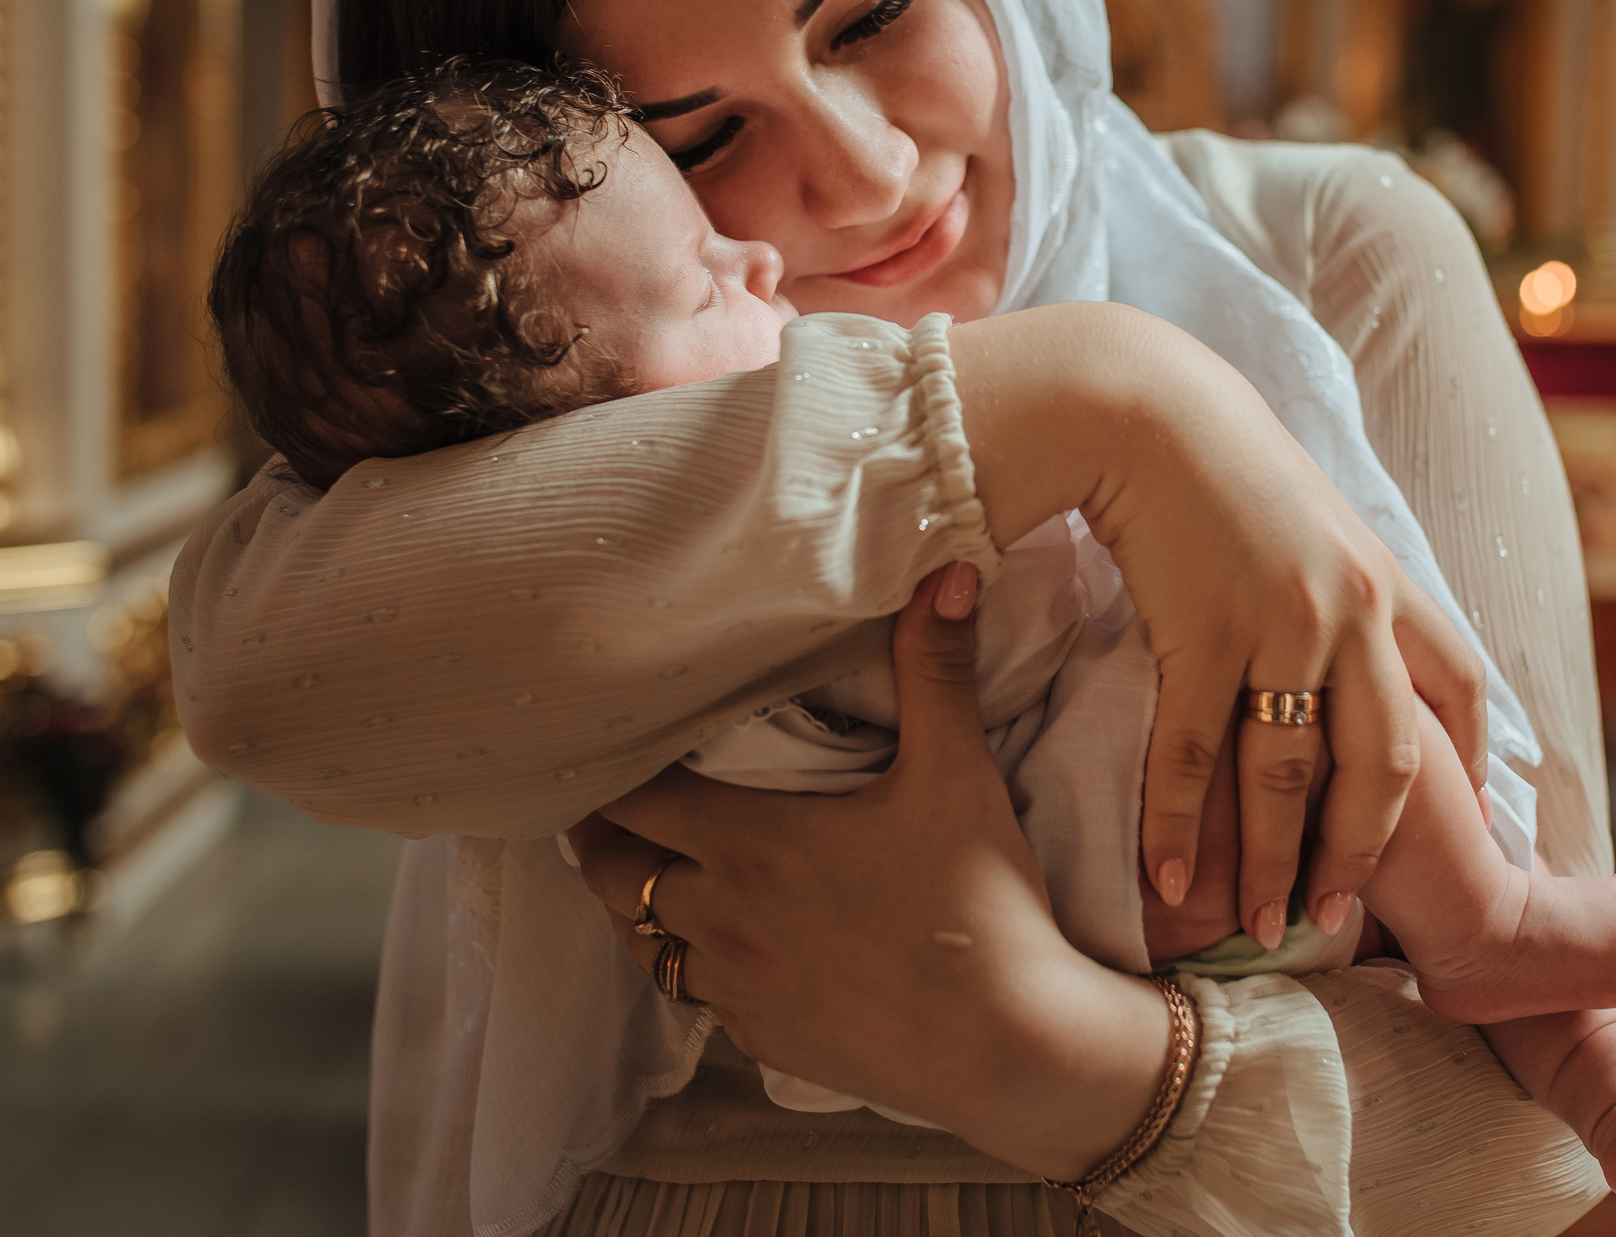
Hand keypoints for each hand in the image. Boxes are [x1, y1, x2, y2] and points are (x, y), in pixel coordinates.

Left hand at [568, 566, 1171, 1179]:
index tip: (609, 740)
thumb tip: (948, 570)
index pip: (634, 796)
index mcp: (751, 843)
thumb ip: (936, 669)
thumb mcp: (959, 774)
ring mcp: (736, 987)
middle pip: (610, 871)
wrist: (1012, 1045)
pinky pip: (693, 997)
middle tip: (614, 800)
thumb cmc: (985, 905)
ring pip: (638, 941)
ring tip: (652, 867)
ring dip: (636, 901)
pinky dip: (689, 963)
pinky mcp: (762, 1039)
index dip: (610, 767)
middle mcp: (722, 917)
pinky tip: (724, 943)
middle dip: (603, 833)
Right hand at [951, 303, 1483, 945]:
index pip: (1460, 690)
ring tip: (1260, 923)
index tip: (1467, 830)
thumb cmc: (1227, 474)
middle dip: (1361, 852)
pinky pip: (1192, 753)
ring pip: (1286, 775)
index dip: (1471, 768)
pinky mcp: (1199, 632)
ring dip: (1270, 859)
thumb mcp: (1320, 528)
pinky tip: (1170, 877)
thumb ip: (1353, 595)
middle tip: (1338, 919)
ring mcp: (1278, 623)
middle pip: (1381, 764)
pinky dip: (1179, 823)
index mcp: (1390, 583)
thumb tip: (1364, 662)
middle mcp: (1352, 609)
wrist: (1147, 413)